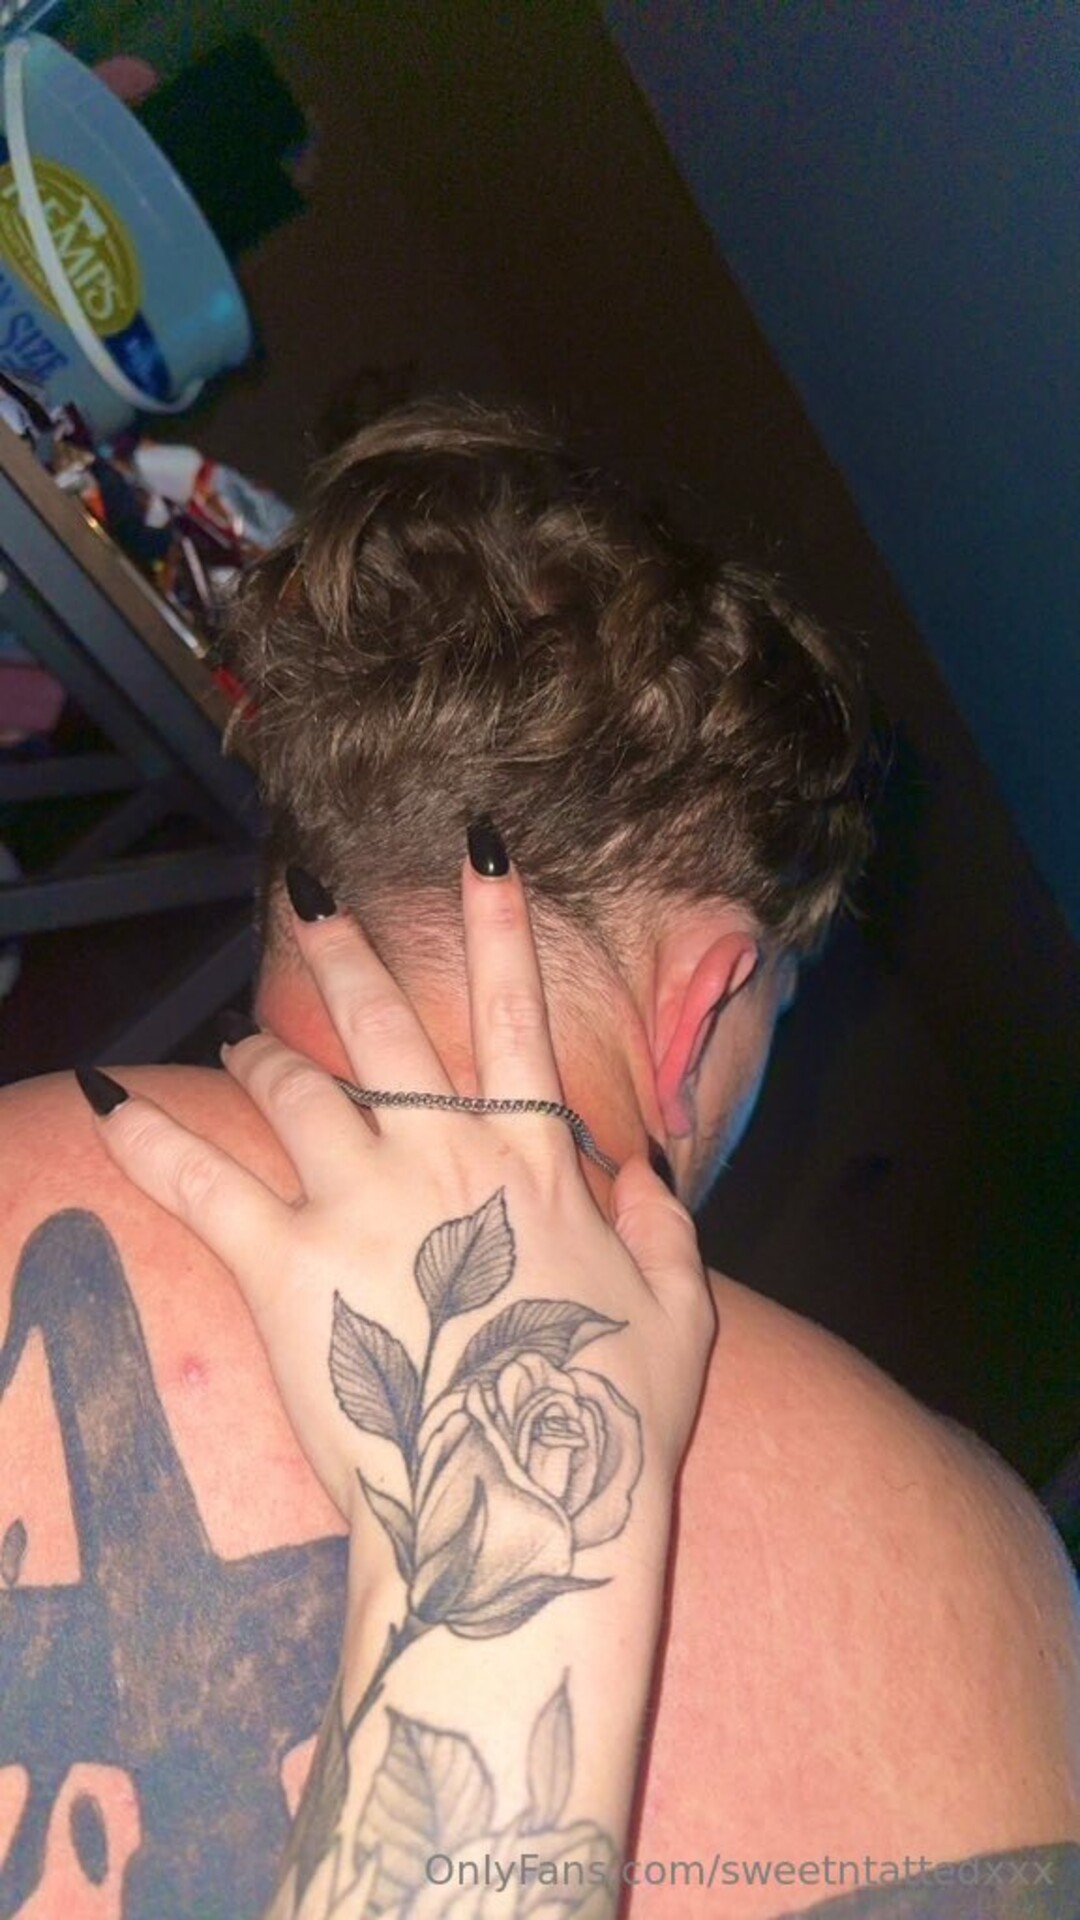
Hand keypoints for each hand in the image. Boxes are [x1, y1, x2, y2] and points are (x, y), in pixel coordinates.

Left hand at [82, 845, 714, 1561]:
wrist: (525, 1510)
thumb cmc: (610, 1423)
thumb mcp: (683, 1314)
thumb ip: (669, 1226)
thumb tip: (648, 1167)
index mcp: (537, 1163)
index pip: (514, 1018)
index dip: (500, 926)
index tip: (480, 850)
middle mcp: (444, 1156)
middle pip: (382, 1025)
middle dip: (342, 949)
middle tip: (307, 893)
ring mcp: (361, 1202)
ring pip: (293, 1087)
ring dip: (257, 1052)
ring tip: (235, 1038)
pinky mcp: (287, 1264)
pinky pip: (202, 1182)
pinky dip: (149, 1138)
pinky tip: (104, 1098)